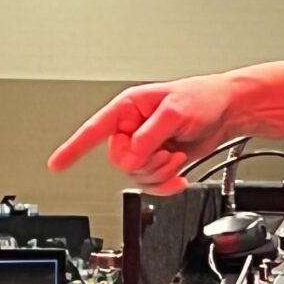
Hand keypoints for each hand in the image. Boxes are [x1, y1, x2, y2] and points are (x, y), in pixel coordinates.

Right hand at [48, 74, 240, 193]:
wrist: (227, 111)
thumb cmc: (203, 98)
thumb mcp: (175, 113)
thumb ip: (149, 136)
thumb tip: (131, 157)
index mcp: (129, 108)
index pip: (94, 130)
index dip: (73, 148)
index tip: (56, 165)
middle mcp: (132, 128)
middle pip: (119, 161)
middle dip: (144, 164)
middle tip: (165, 154)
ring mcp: (145, 146)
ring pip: (134, 176)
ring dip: (158, 174)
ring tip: (175, 157)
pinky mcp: (158, 161)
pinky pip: (150, 183)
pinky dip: (164, 185)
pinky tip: (178, 177)